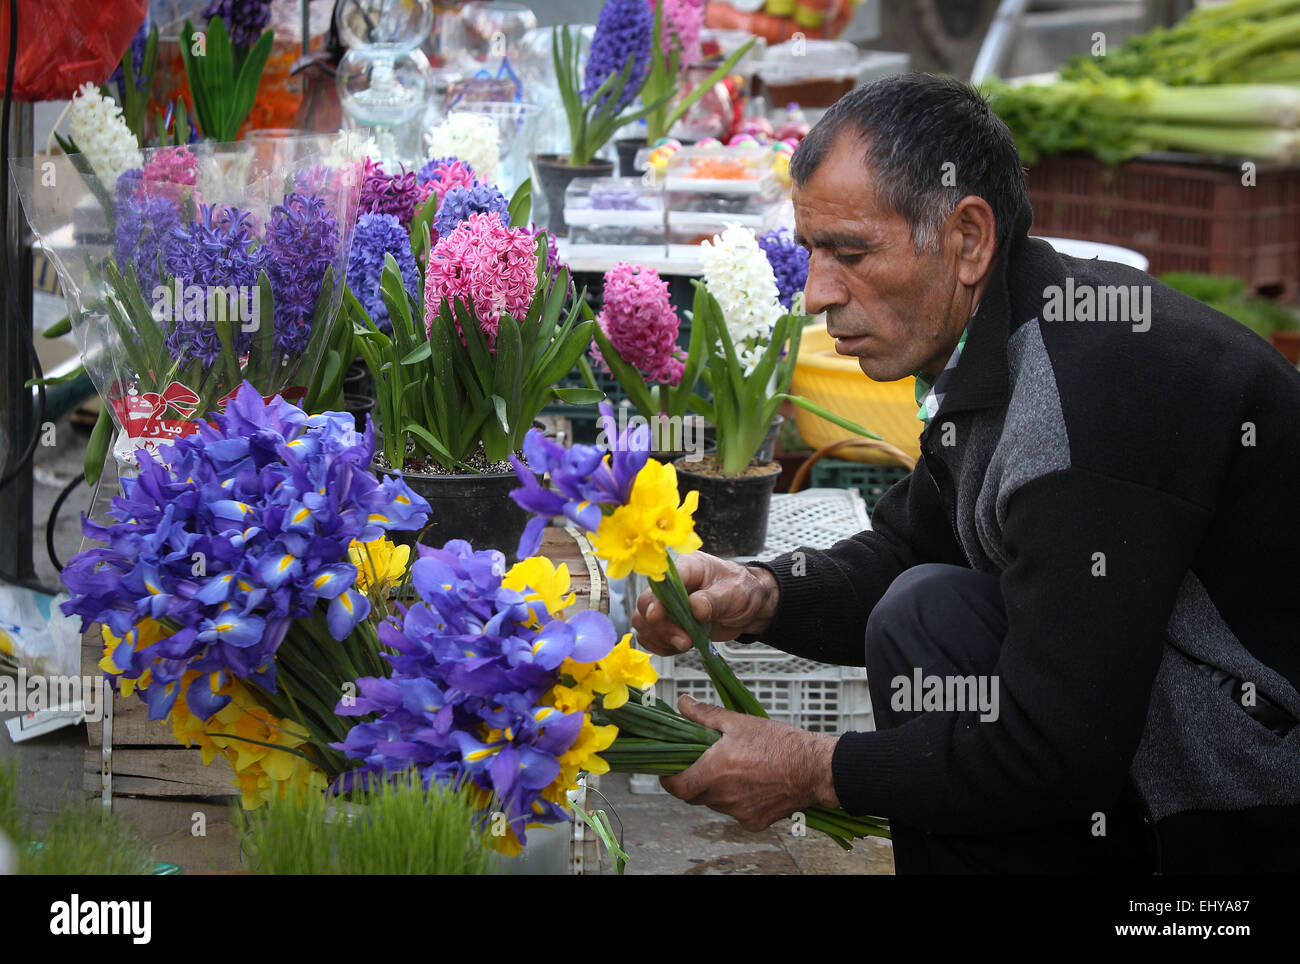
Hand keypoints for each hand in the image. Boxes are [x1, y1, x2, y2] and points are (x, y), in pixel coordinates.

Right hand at [631, 553, 779, 656]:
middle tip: (684, 641)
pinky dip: (662, 646)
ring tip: (687, 644)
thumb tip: (695, 609)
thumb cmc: (743, 590)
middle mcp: (671, 586)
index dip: (655, 600)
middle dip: (661, 626)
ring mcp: (668, 605)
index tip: (657, 617)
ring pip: (643, 623)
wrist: (751, 607)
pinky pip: (651, 637)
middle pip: (645, 604)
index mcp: (686, 568)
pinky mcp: (669, 623)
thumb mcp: (734, 592)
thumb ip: (713, 600)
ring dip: (661, 639)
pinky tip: (679, 647)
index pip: (660, 582)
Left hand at [661, 696, 840, 830]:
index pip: (676, 786)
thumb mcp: (739, 722)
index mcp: (715, 772)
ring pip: (715, 804)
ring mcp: (740, 812)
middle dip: (693, 781)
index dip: (668, 779)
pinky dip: (737, 800)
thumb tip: (683, 704)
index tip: (668, 770)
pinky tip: (751, 783)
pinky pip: (736, 812)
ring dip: (716, 790)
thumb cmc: (780, 743)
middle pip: (694, 795)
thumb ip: (706, 715)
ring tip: (733, 769)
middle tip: (702, 763)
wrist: (815, 768)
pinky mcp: (755, 822)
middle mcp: (724, 797)